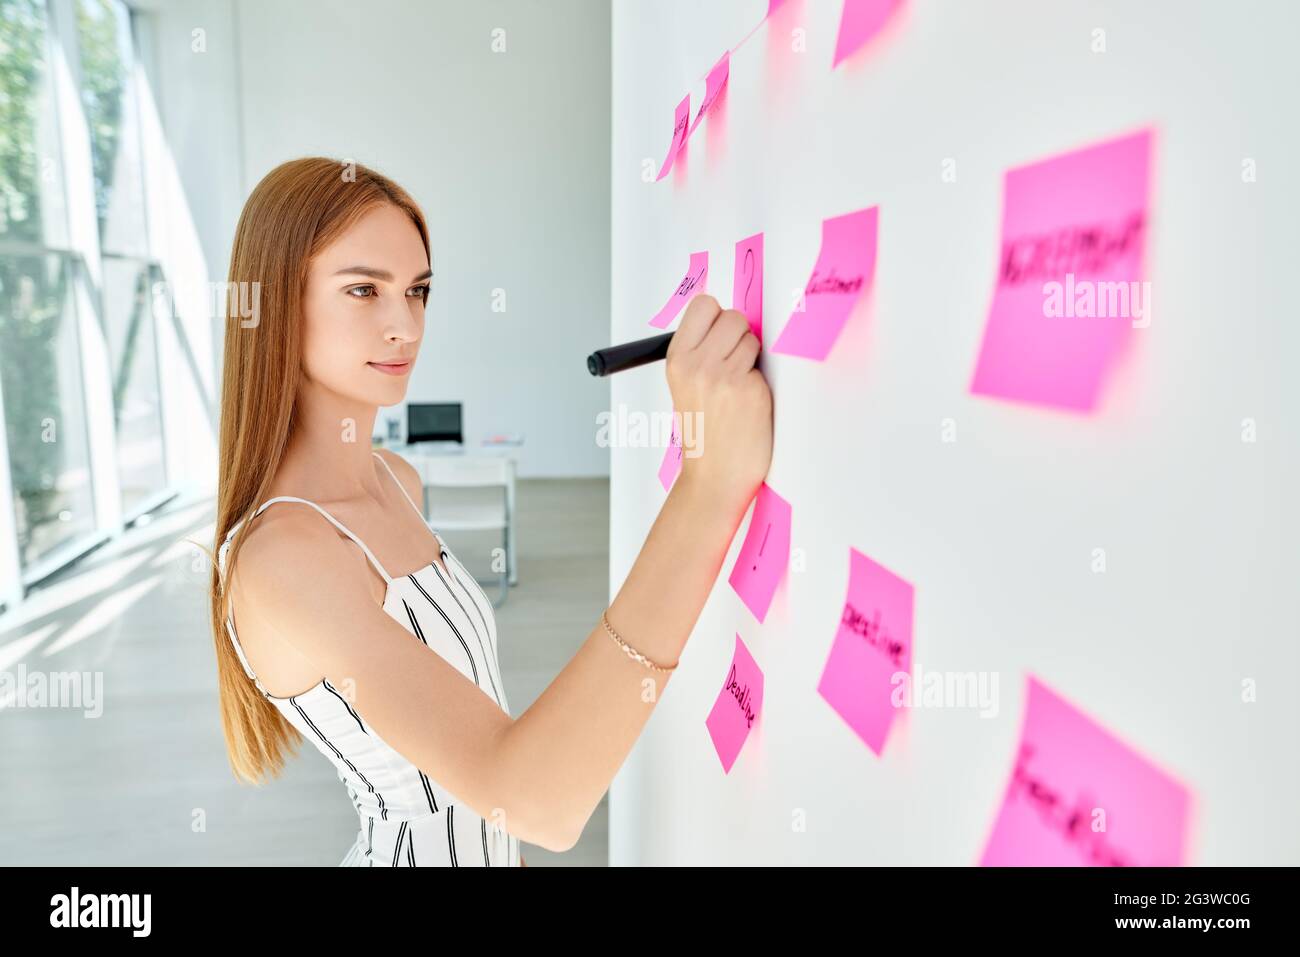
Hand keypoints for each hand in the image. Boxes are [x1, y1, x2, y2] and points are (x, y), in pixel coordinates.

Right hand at [665, 294, 772, 507]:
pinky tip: (748, 404)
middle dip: (738, 336)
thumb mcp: (684, 385)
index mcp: (677, 360)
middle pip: (733, 316)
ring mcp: (725, 377)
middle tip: (732, 364)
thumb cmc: (703, 432)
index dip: (717, 318)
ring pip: (752, 338)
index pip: (704, 304)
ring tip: (738, 387)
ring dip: (751, 358)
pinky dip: (760, 381)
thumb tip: (729, 319)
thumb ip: (700, 350)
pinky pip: (764, 366)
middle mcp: (698, 365)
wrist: (713, 477)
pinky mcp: (752, 390)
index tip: (719, 337)